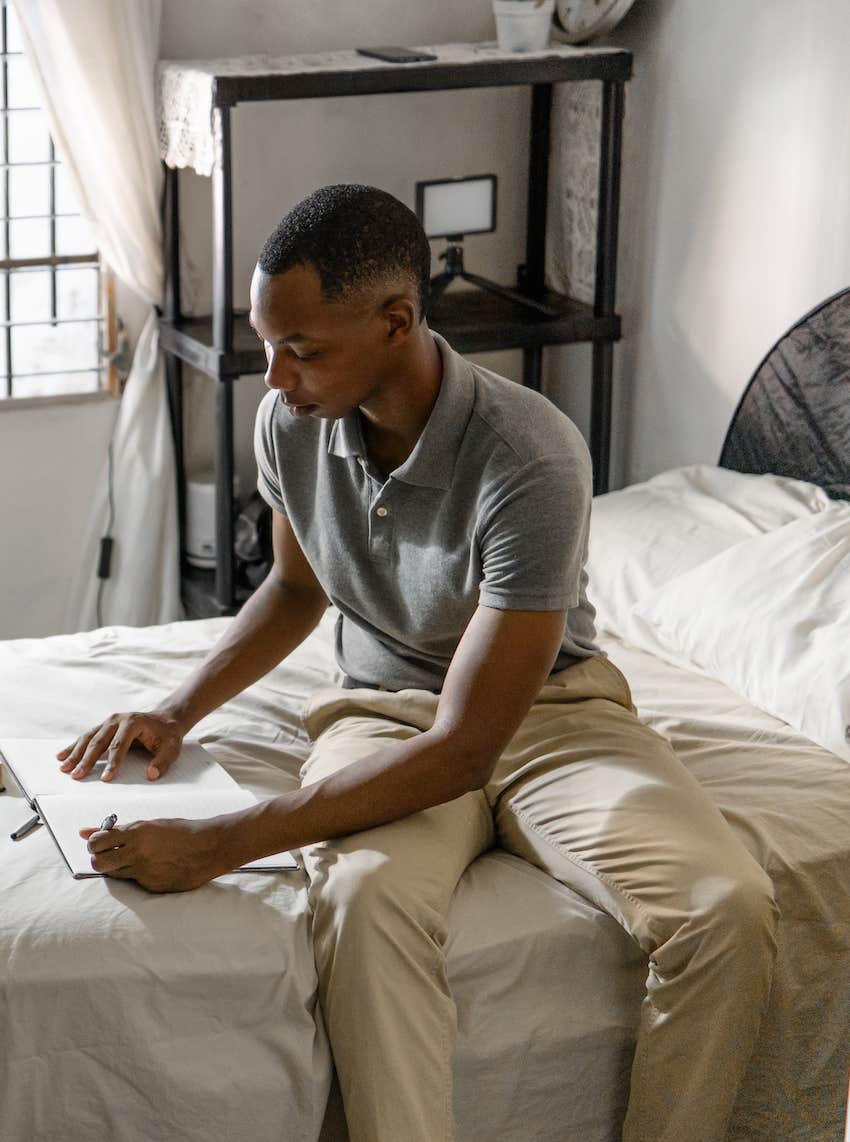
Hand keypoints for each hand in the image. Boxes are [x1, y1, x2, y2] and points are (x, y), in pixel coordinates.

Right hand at [57, 711, 185, 782]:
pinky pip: (86, 737)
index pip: (120, 745)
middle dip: (87, 760)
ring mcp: (109, 722)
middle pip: (99, 741)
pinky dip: (74, 746)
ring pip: (89, 738)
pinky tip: (62, 755)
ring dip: (75, 753)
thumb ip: (162, 762)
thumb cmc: (167, 736)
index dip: (112, 762)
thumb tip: (152, 774)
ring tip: (64, 768)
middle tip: (77, 776)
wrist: (165, 719)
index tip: (106, 778)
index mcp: (134, 723)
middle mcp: (118, 719)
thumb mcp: (171, 749)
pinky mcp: (104, 726)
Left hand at [80, 816, 227, 892]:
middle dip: (99, 860)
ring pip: (115, 875)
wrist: (209, 847)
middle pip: (100, 863)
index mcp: (137, 832)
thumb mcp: (149, 824)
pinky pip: (135, 882)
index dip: (94, 844)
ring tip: (132, 860)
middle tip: (108, 856)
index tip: (98, 844)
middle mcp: (138, 852)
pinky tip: (153, 868)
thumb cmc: (180, 832)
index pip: (97, 842)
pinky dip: (138, 876)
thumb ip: (117, 830)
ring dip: (117, 868)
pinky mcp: (153, 886)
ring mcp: (145, 871)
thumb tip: (84, 832)